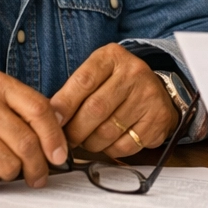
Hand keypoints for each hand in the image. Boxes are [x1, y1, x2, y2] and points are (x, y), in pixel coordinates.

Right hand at [0, 73, 66, 188]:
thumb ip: (24, 110)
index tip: (60, 155)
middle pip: (26, 143)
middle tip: (39, 176)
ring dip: (11, 173)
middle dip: (38, 166)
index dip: (55, 136)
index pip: (39, 110)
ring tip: (2, 165)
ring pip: (9, 165)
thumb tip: (60, 135)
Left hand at [51, 44, 176, 158]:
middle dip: (75, 131)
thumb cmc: (115, 86)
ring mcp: (149, 95)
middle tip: (66, 139)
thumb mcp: (95, 76)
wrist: (155, 92)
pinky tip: (109, 142)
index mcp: (113, 57)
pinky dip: (110, 150)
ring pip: (108, 131)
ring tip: (88, 140)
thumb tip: (49, 119)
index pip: (83, 81)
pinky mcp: (158, 119)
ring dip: (90, 143)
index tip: (52, 122)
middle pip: (95, 109)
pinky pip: (124, 145)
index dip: (64, 106)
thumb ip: (72, 92)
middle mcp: (135, 72)